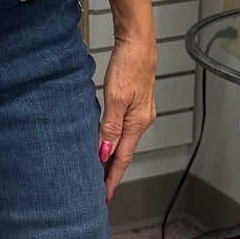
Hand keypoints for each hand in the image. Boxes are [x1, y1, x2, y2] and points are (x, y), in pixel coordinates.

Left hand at [97, 32, 156, 201]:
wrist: (138, 42)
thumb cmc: (128, 65)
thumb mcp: (115, 98)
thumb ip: (109, 127)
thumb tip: (104, 153)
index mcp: (137, 123)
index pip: (123, 159)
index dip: (112, 178)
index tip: (103, 196)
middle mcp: (142, 121)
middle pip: (124, 153)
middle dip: (111, 173)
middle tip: (98, 190)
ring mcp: (140, 112)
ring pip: (123, 142)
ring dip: (111, 158)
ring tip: (98, 172)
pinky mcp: (135, 103)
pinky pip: (123, 130)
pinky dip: (114, 141)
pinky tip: (105, 143)